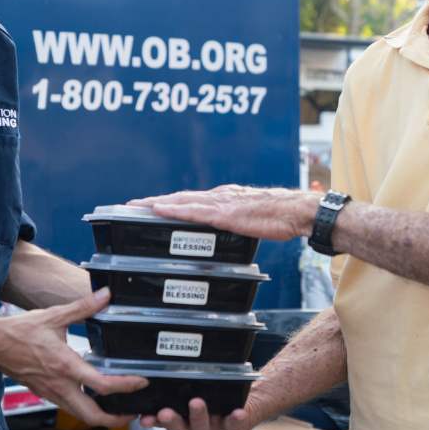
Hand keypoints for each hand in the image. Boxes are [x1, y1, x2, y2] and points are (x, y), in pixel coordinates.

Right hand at [0, 289, 144, 428]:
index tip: (141, 383)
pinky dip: (85, 409)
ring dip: (101, 417)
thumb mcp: (54, 316)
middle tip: (133, 412)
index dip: (125, 387)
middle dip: (116, 419)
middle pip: (93, 416)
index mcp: (65, 366)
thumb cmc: (19, 332)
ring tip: (118, 409)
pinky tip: (93, 397)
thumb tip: (105, 296)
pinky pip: (70, 407)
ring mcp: (51, 393)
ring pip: (81, 415)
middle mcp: (60, 385)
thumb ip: (82, 307)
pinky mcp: (45, 393)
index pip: (102, 385)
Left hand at [129, 185, 321, 240]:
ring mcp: (222, 203)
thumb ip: (236, 222)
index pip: (192, 199)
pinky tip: (159, 210)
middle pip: (181, 197)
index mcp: (226, 198)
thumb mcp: (252, 219)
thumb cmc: (281, 217)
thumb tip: (228, 233)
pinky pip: (194, 210)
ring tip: (136, 206)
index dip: (169, 202)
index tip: (149, 206)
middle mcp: (220, 196)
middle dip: (154, 201)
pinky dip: (174, 209)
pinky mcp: (226, 214)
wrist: (298, 212)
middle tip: (130, 204)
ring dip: (157, 203)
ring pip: (182, 200)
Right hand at [139, 395, 263, 429]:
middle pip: (181, 427)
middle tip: (165, 413)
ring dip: (198, 415)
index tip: (144, 419)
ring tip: (196, 403)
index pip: (165, 421)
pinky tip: (237, 412)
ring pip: (203, 425)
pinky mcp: (231, 426)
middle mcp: (195, 426)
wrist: (243, 406)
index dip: (153, 421)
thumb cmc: (213, 397)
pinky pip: (232, 423)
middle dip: (172, 420)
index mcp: (183, 419)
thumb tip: (161, 365)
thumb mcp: (194, 390)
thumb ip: (180, 385)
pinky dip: (234, 418)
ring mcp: (212, 428)